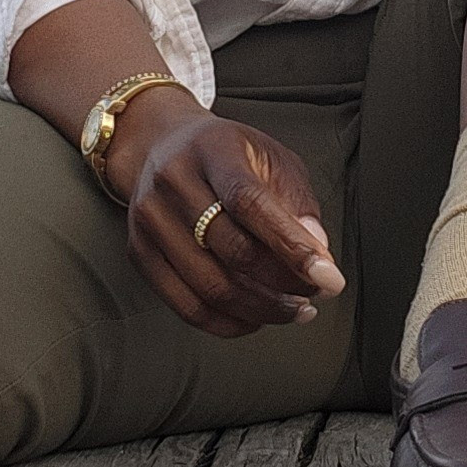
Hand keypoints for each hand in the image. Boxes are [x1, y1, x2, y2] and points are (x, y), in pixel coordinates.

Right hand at [114, 99, 346, 339]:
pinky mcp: (138, 251)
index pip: (251, 203)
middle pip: (231, 250)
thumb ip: (297, 202)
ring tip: (293, 310)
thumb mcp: (270, 158)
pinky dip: (227, 323)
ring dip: (261, 309)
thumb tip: (317, 252)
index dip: (292, 246)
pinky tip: (254, 318)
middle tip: (314, 294)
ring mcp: (150, 218)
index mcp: (212, 150)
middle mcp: (173, 181)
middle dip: (283, 284)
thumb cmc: (224, 154)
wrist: (160, 144)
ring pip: (209, 285)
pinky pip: (185, 305)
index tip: (327, 277)